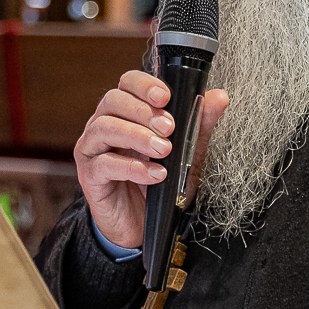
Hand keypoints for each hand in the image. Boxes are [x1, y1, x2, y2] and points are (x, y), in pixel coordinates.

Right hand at [73, 70, 228, 249]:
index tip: (166, 97)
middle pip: (113, 100)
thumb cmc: (160, 183)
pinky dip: (132, 167)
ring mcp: (92, 149)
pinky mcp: (90, 175)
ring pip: (104, 127)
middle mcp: (104, 124)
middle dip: (144, 111)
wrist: (144, 225)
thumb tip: (219, 97)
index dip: (145, 85)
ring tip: (163, 150)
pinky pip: (104, 163)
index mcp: (126, 112)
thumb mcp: (187, 153)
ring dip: (137, 136)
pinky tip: (154, 174)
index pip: (128, 83)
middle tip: (169, 128)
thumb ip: (199, 125)